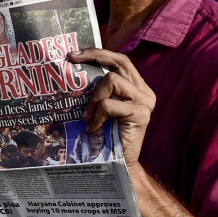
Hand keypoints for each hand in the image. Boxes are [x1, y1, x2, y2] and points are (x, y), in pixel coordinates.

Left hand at [69, 48, 155, 168]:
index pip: (120, 61)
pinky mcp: (141, 114)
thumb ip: (99, 91)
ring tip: (86, 117)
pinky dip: (96, 116)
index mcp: (136, 87)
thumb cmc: (106, 136)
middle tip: (72, 58)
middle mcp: (144, 91)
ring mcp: (145, 101)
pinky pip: (109, 105)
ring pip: (112, 81)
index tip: (74, 54)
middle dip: (95, 55)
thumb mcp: (101, 108)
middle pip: (121, 61)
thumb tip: (75, 71)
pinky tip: (92, 129)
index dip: (98, 53)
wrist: (119, 163)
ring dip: (93, 99)